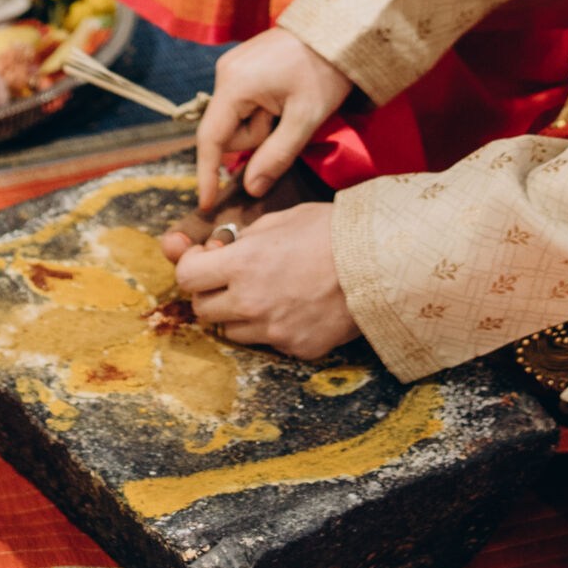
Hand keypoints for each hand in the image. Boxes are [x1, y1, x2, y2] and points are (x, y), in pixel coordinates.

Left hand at [164, 201, 354, 356]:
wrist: (381, 264)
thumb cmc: (332, 232)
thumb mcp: (282, 219)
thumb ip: (245, 237)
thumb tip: (219, 248)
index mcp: (243, 263)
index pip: (187, 276)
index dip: (190, 266)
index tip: (203, 259)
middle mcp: (251, 302)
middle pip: (202, 310)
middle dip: (209, 293)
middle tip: (229, 279)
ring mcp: (273, 330)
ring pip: (231, 332)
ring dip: (237, 315)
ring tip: (265, 294)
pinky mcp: (296, 348)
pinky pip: (268, 343)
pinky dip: (271, 328)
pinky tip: (294, 307)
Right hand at [193, 25, 351, 208]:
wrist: (339, 31)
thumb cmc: (324, 72)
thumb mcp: (305, 118)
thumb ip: (276, 156)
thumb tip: (251, 189)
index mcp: (234, 83)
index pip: (210, 139)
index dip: (206, 174)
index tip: (205, 204)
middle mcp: (225, 72)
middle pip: (227, 130)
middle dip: (256, 136)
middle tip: (288, 120)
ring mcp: (233, 65)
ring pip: (236, 117)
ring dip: (262, 122)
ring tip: (291, 104)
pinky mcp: (243, 64)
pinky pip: (243, 102)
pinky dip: (262, 109)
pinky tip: (285, 97)